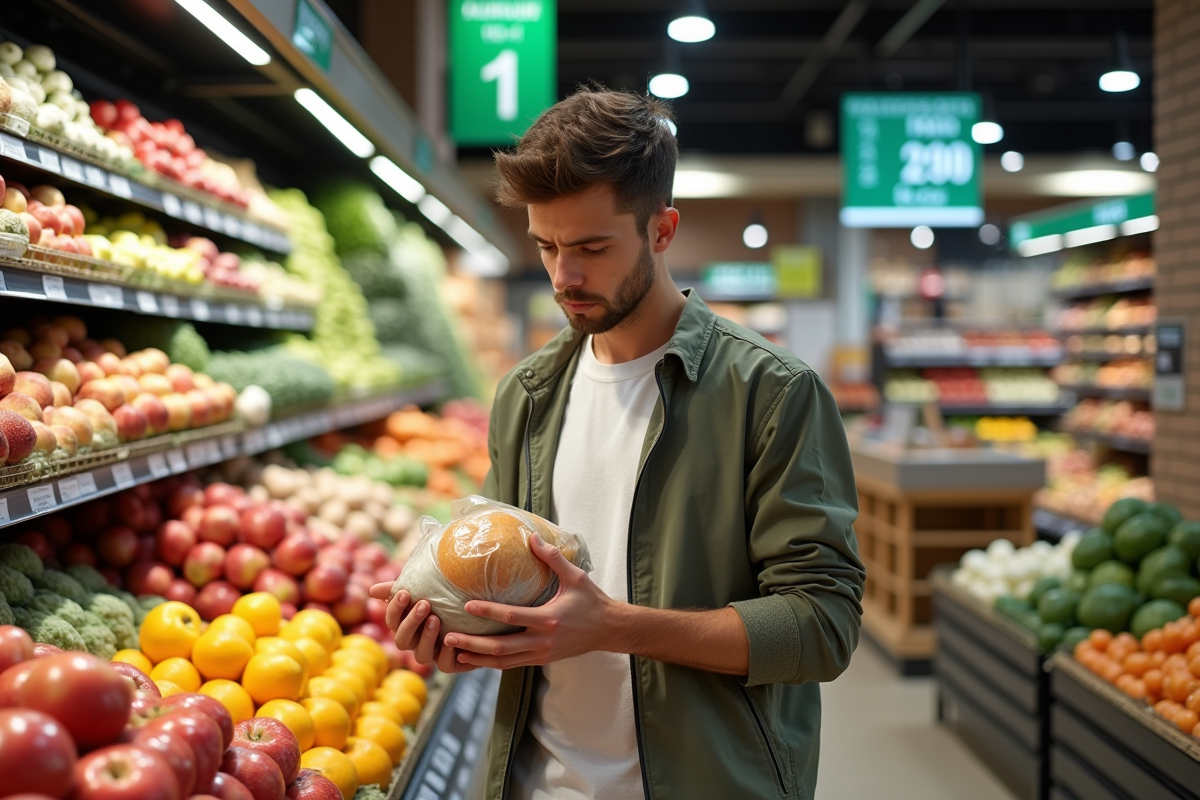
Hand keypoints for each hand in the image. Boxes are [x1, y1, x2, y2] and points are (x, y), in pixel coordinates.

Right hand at [367, 583, 476, 674]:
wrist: (477, 614)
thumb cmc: (445, 600)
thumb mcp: (424, 589)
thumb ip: (399, 589)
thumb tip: (372, 590)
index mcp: (407, 626)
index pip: (392, 621)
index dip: (395, 609)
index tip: (404, 593)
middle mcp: (417, 643)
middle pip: (402, 641)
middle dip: (411, 622)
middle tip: (424, 604)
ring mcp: (434, 655)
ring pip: (422, 656)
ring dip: (427, 637)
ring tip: (436, 619)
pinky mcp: (452, 663)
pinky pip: (445, 666)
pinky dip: (447, 654)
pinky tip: (451, 639)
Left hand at [442, 534, 620, 669]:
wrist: (609, 630)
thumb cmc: (592, 601)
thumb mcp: (576, 577)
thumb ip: (553, 558)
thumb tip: (531, 537)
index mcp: (549, 620)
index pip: (511, 617)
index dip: (488, 612)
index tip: (466, 606)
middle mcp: (542, 641)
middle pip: (500, 648)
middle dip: (473, 644)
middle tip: (449, 637)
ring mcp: (541, 654)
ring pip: (503, 662)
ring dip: (478, 658)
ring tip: (455, 652)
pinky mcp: (541, 660)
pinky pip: (512, 665)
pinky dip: (492, 664)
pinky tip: (476, 658)